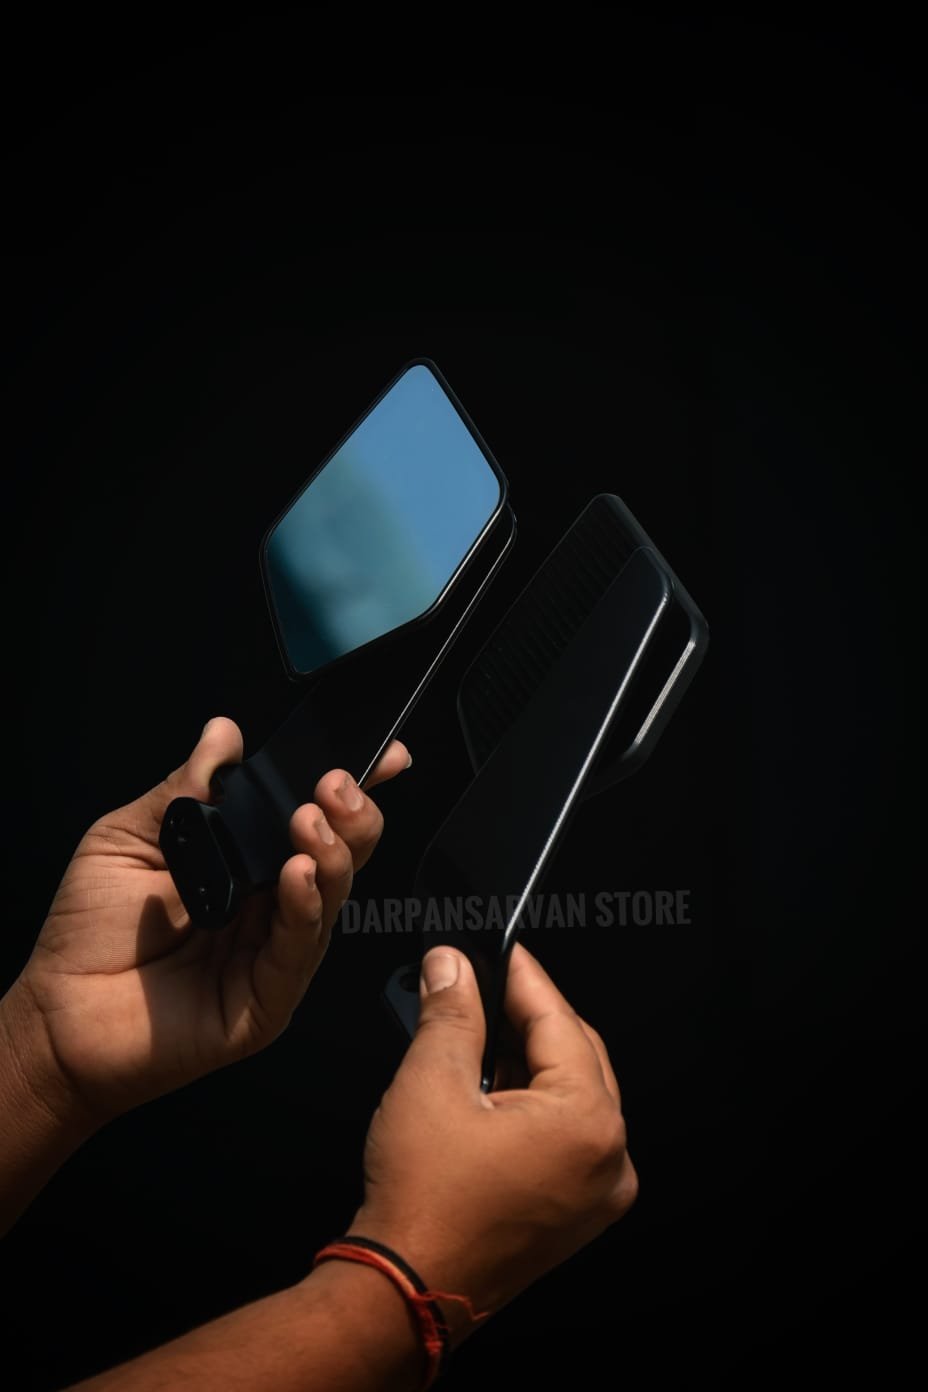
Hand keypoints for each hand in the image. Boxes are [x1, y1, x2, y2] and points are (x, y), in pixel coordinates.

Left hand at [5, 717, 409, 1129]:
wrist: (55, 1015)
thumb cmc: (86, 933)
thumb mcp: (128, 839)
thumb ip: (183, 790)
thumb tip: (223, 733)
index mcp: (245, 864)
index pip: (309, 818)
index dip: (348, 788)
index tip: (377, 755)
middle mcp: (269, 906)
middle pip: (337, 855)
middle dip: (350, 815)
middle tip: (335, 785)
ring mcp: (272, 954)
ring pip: (329, 899)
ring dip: (332, 854)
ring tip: (312, 820)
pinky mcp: (267, 1001)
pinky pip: (299, 949)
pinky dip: (306, 908)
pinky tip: (299, 874)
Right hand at [348, 943, 637, 1340]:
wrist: (402, 1291)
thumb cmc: (423, 1206)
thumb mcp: (431, 1082)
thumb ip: (451, 1011)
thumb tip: (452, 965)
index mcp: (588, 1124)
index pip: (560, 1020)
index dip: (522, 976)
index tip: (497, 949)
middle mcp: (607, 1161)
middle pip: (574, 1055)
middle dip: (523, 1018)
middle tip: (476, 986)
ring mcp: (594, 1193)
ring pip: (570, 1094)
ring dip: (525, 1061)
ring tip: (472, 1037)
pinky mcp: (572, 1213)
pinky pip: (564, 1136)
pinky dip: (530, 1105)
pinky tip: (487, 1088)